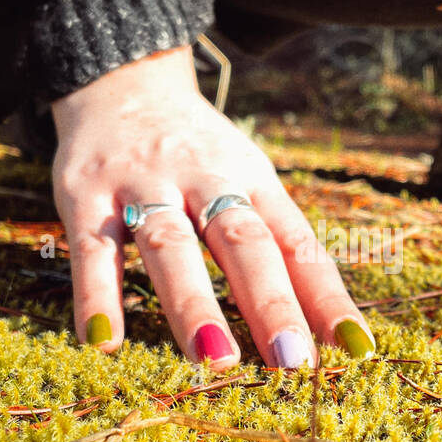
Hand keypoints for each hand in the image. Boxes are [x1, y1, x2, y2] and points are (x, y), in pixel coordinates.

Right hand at [50, 49, 376, 368]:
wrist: (121, 80)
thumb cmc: (200, 154)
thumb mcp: (248, 181)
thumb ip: (281, 248)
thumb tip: (331, 328)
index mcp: (253, 180)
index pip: (298, 244)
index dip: (327, 297)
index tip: (356, 351)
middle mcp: (204, 180)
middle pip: (243, 243)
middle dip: (269, 302)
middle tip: (293, 360)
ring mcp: (143, 187)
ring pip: (172, 247)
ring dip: (193, 304)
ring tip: (214, 360)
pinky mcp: (85, 197)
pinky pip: (93, 251)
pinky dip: (97, 296)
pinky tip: (104, 343)